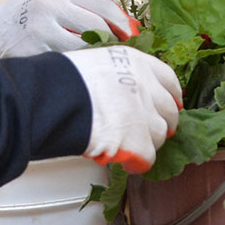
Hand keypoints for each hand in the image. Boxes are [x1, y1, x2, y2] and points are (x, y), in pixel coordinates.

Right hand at [0, 0, 139, 63]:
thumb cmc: (31, 13)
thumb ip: (84, 6)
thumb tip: (126, 25)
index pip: (103, 5)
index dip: (123, 22)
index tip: (134, 34)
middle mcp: (49, 6)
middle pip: (96, 28)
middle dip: (113, 41)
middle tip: (122, 51)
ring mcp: (39, 30)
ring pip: (83, 49)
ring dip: (96, 57)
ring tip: (103, 61)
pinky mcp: (31, 52)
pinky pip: (65, 62)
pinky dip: (77, 67)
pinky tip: (81, 70)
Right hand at [66, 44, 183, 172]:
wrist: (52, 99)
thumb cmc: (63, 81)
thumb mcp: (97, 62)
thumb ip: (118, 74)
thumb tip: (121, 91)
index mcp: (137, 62)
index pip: (168, 80)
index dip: (171, 96)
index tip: (172, 104)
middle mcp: (145, 86)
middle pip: (169, 110)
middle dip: (163, 123)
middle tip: (152, 131)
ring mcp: (143, 113)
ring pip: (160, 135)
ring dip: (148, 142)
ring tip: (129, 145)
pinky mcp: (136, 140)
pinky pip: (148, 157)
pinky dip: (138, 161)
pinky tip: (126, 161)